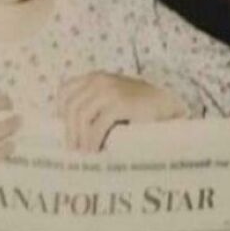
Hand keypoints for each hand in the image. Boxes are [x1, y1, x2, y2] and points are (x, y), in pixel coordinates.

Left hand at [57, 71, 186, 151]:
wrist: (168, 106)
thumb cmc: (139, 108)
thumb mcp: (112, 100)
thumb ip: (94, 106)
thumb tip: (71, 130)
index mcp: (95, 77)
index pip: (65, 91)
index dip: (60, 112)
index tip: (65, 131)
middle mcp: (99, 80)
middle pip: (71, 106)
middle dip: (69, 130)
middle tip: (72, 149)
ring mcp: (110, 91)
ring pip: (80, 116)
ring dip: (79, 137)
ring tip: (83, 153)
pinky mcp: (121, 104)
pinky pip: (97, 125)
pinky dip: (92, 140)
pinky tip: (94, 150)